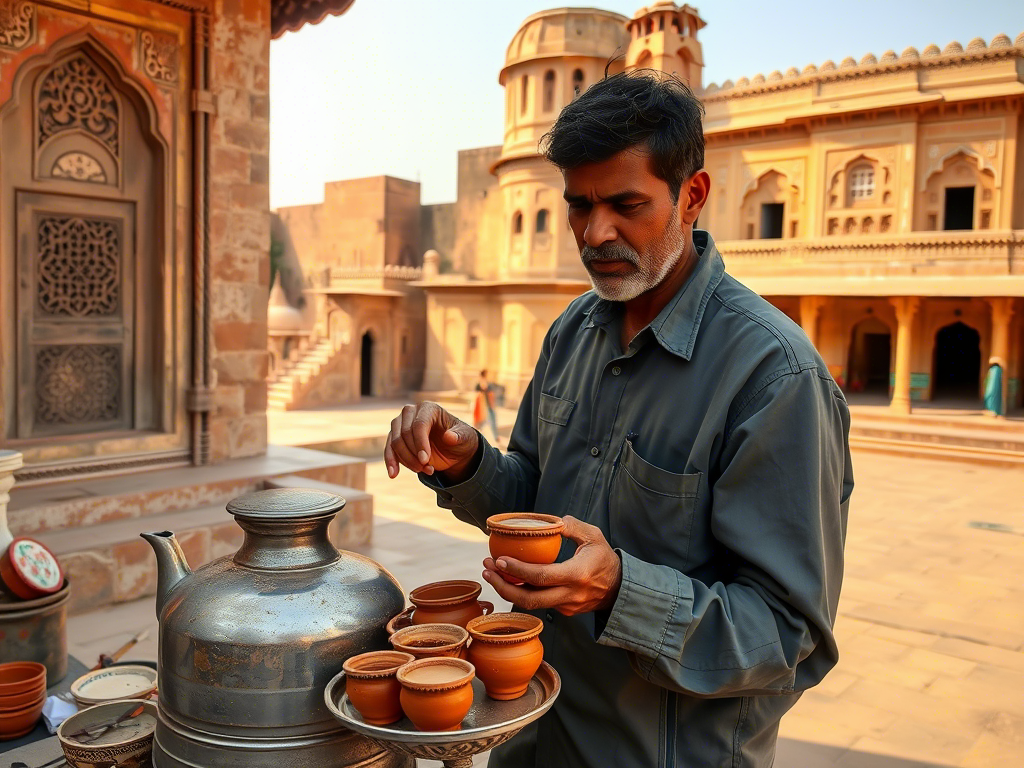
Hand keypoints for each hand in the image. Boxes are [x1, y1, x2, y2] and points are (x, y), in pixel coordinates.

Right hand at [384, 402, 478, 478]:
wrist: (452, 449)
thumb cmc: (459, 439)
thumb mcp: (465, 438)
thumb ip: (459, 436)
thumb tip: (449, 437)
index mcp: (428, 408)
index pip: (419, 424)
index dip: (420, 443)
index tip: (425, 461)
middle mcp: (411, 412)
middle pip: (404, 434)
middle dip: (414, 455)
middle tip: (427, 469)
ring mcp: (400, 424)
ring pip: (395, 442)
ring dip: (407, 460)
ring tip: (422, 471)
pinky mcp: (395, 436)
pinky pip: (389, 449)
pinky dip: (391, 462)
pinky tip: (393, 474)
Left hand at [482, 516, 621, 615]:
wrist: (620, 588)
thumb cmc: (605, 558)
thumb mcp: (593, 536)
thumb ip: (571, 526)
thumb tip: (551, 521)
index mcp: (577, 575)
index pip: (541, 576)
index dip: (517, 571)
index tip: (499, 560)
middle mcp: (570, 595)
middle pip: (529, 599)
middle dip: (502, 586)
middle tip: (486, 569)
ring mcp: (566, 606)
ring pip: (531, 603)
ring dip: (508, 590)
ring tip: (491, 573)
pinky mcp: (564, 611)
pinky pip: (539, 602)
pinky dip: (523, 592)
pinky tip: (511, 579)